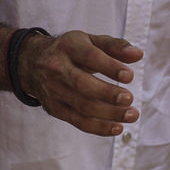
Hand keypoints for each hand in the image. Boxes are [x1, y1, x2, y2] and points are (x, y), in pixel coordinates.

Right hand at [20, 30, 143, 135]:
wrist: (31, 63)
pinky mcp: (55, 108)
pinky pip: (79, 121)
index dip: (109, 67)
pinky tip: (118, 127)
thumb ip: (115, 46)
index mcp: (68, 47)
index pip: (89, 57)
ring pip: (82, 106)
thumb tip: (138, 54)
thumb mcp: (90, 41)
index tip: (129, 76)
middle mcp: (57, 69)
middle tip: (129, 98)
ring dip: (109, 113)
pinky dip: (100, 127)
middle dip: (108, 94)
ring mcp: (54, 91)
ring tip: (131, 115)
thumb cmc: (70, 52)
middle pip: (82, 84)